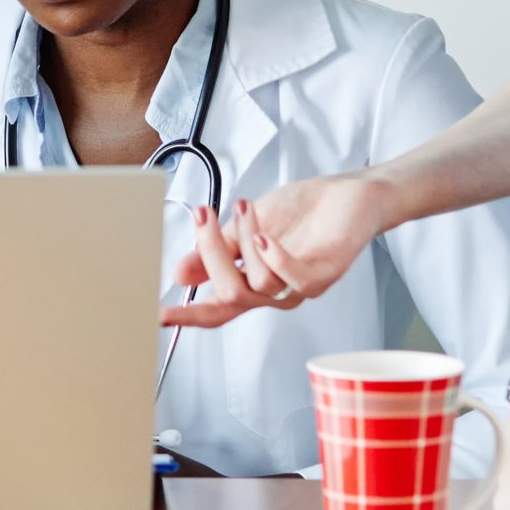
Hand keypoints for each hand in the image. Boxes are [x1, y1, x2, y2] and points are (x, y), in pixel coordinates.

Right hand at [162, 173, 390, 327]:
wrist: (347, 195)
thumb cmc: (301, 213)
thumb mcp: (244, 227)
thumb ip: (216, 250)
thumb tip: (179, 274)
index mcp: (252, 284)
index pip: (217, 309)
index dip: (189, 314)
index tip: (162, 313)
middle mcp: (274, 293)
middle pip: (231, 295)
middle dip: (210, 255)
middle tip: (203, 216)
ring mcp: (299, 287)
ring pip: (259, 283)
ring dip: (245, 239)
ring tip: (244, 206)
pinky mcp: (324, 274)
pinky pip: (295, 279)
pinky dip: (275, 258)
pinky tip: (265, 236)